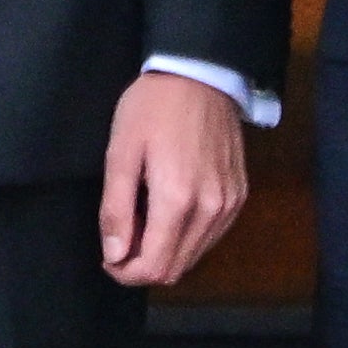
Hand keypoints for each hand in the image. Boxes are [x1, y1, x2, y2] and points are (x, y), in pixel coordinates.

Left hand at [100, 72, 249, 287]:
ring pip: (194, 256)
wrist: (199, 74)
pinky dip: (186, 238)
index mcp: (178, 200)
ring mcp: (230, 204)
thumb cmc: (153, 108)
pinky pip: (211, 236)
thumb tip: (115, 255)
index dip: (126, 272)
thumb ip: (117, 209)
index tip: (109, 257)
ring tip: (143, 221)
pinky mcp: (239, 196)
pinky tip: (169, 213)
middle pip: (175, 269)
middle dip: (143, 266)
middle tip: (121, 240)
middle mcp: (211, 210)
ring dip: (165, 252)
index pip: (154, 268)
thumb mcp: (120, 152)